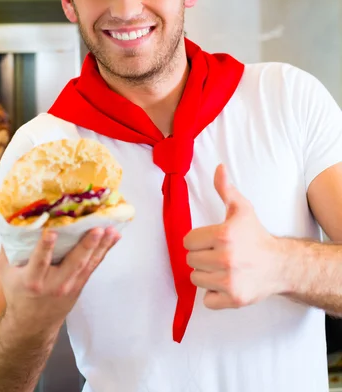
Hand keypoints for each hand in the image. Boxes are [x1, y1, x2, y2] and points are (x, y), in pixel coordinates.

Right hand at [0, 227, 119, 332]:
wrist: (32, 325)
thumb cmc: (18, 292)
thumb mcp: (7, 273)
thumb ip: (8, 249)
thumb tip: (11, 220)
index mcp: (32, 280)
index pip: (39, 262)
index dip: (45, 248)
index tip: (51, 233)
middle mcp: (54, 284)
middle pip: (72, 264)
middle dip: (85, 246)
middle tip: (96, 229)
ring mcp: (70, 285)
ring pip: (88, 264)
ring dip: (101, 246)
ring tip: (111, 229)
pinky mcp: (80, 284)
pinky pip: (94, 265)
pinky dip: (105, 250)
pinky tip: (114, 236)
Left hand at [184, 164, 284, 309]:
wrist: (279, 264)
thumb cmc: (256, 235)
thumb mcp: (241, 209)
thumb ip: (225, 189)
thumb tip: (219, 168)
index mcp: (224, 235)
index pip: (188, 241)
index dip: (198, 240)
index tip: (211, 241)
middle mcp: (226, 258)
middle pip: (191, 260)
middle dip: (201, 257)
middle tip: (218, 254)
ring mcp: (230, 281)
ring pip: (196, 279)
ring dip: (206, 274)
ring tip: (222, 268)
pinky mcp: (233, 299)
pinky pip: (207, 299)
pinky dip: (213, 294)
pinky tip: (225, 283)